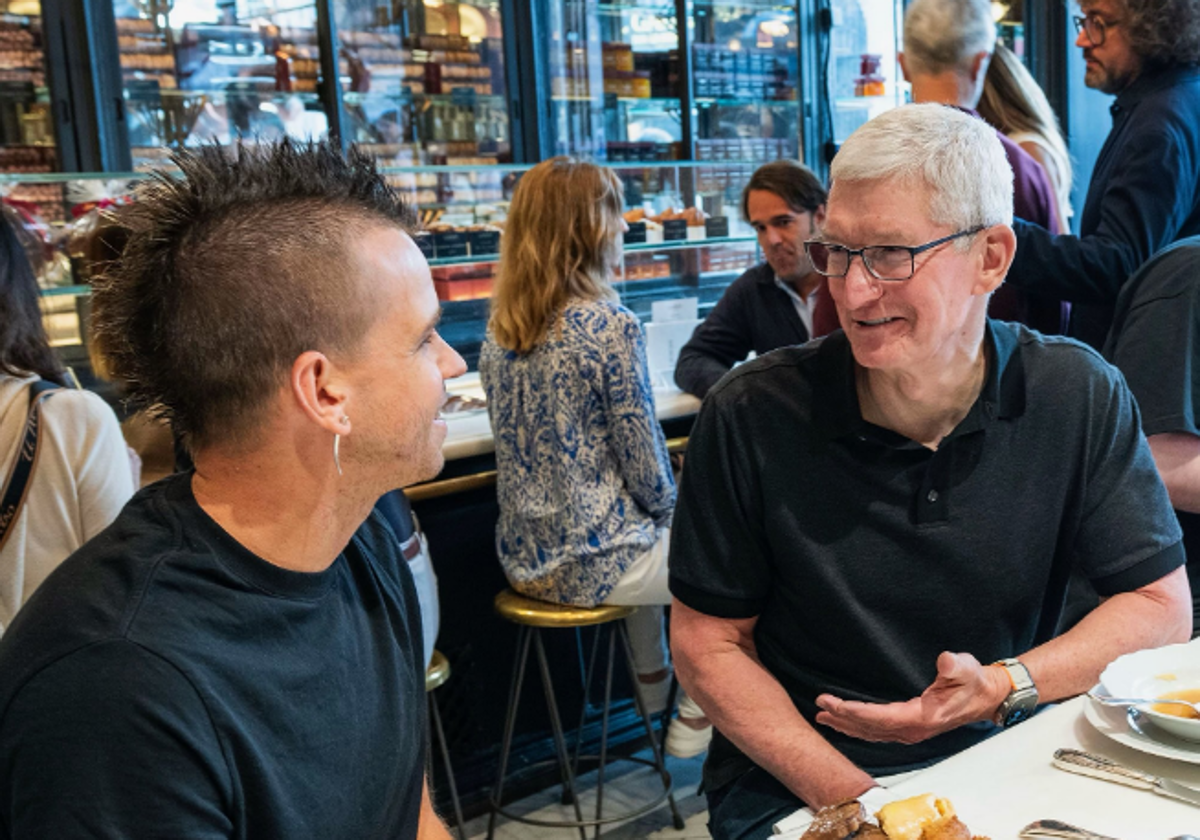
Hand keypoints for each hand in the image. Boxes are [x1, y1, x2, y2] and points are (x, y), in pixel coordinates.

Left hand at [813, 651, 1010, 743]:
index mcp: (921, 717)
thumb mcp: (966, 669)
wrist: (986, 698)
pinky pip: (878, 732)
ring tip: (823, 716)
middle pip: (869, 727)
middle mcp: (913, 729)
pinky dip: (859, 728)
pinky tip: (847, 724)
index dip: (853, 711)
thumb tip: (945, 660)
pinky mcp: (910, 728)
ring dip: (847, 725)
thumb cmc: (973, 682)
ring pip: (871, 733)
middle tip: (819, 706)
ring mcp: (911, 732)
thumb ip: (955, 666)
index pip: (878, 717)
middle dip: (842, 717)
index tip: (831, 702)